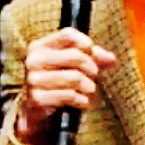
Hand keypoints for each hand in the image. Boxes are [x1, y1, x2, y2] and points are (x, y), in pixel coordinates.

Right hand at [15, 28, 119, 144]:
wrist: (33, 109)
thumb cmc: (56, 82)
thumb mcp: (71, 65)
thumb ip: (92, 58)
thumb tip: (111, 59)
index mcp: (39, 46)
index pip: (67, 34)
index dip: (85, 43)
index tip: (92, 53)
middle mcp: (34, 60)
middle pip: (75, 55)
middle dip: (92, 67)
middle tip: (94, 76)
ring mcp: (33, 79)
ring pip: (75, 77)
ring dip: (89, 86)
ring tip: (89, 90)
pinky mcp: (37, 98)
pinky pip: (70, 95)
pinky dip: (82, 100)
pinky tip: (82, 102)